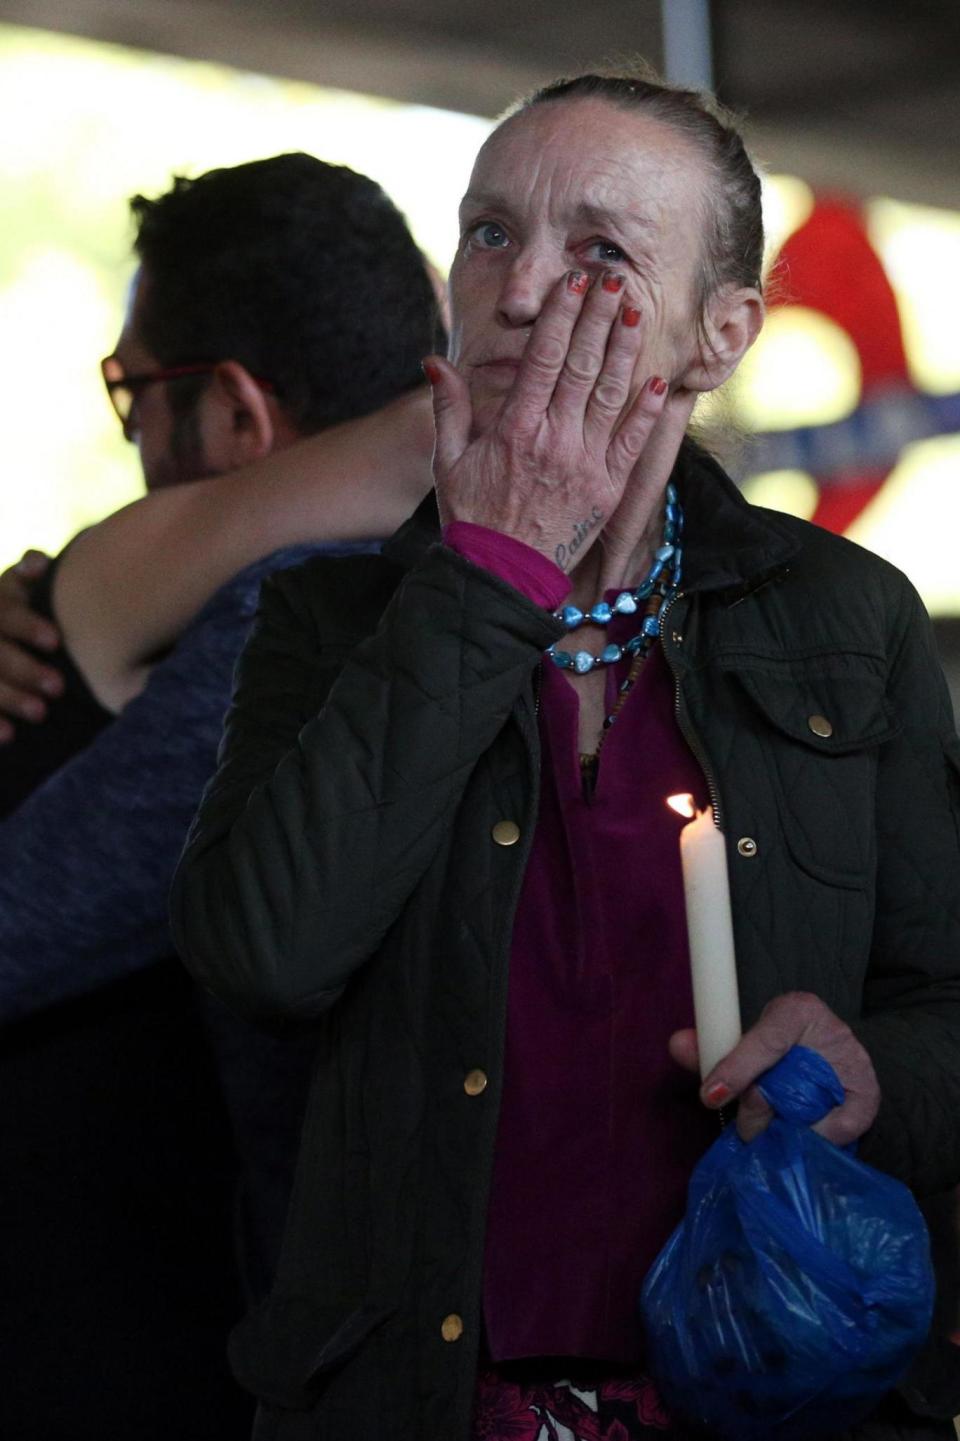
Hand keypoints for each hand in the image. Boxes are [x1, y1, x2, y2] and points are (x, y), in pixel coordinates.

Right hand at [0, 550, 62, 740]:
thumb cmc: (11, 610)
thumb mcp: (13, 588)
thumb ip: (27, 573)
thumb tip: (39, 564)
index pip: (3, 612)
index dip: (27, 625)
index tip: (57, 641)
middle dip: (25, 669)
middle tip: (59, 687)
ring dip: (9, 698)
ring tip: (42, 713)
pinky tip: (9, 736)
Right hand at [426, 269, 669, 572]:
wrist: (502, 576)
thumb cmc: (472, 517)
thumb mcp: (448, 461)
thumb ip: (448, 408)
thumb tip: (433, 361)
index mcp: (515, 428)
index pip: (544, 358)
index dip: (562, 316)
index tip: (574, 282)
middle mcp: (554, 440)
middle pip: (583, 365)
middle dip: (600, 317)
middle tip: (615, 279)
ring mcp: (585, 464)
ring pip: (612, 394)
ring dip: (626, 350)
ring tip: (638, 312)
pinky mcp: (608, 489)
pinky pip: (633, 442)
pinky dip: (647, 410)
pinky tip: (658, 380)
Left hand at [669, 991, 879, 1146]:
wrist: (832, 1054)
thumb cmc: (780, 1045)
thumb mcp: (748, 1039)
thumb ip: (712, 1046)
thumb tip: (677, 1045)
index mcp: (795, 1009)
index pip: (766, 1039)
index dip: (737, 1068)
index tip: (709, 1096)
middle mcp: (831, 1032)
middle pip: (786, 1081)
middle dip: (756, 1110)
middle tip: (744, 1126)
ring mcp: (854, 1064)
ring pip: (810, 1109)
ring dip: (782, 1129)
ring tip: (767, 1134)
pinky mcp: (868, 1096)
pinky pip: (837, 1130)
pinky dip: (812, 1139)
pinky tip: (797, 1138)